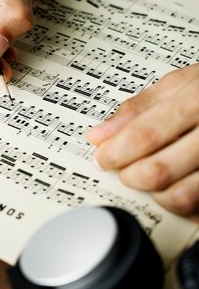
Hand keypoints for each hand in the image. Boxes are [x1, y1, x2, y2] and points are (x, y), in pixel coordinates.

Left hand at [86, 64, 198, 220]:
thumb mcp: (181, 84)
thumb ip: (137, 109)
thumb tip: (99, 135)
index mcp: (196, 101)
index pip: (144, 136)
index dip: (115, 152)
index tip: (102, 158)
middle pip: (158, 171)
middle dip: (130, 176)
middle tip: (125, 171)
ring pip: (181, 196)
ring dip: (156, 194)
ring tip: (152, 180)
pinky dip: (183, 204)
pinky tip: (177, 188)